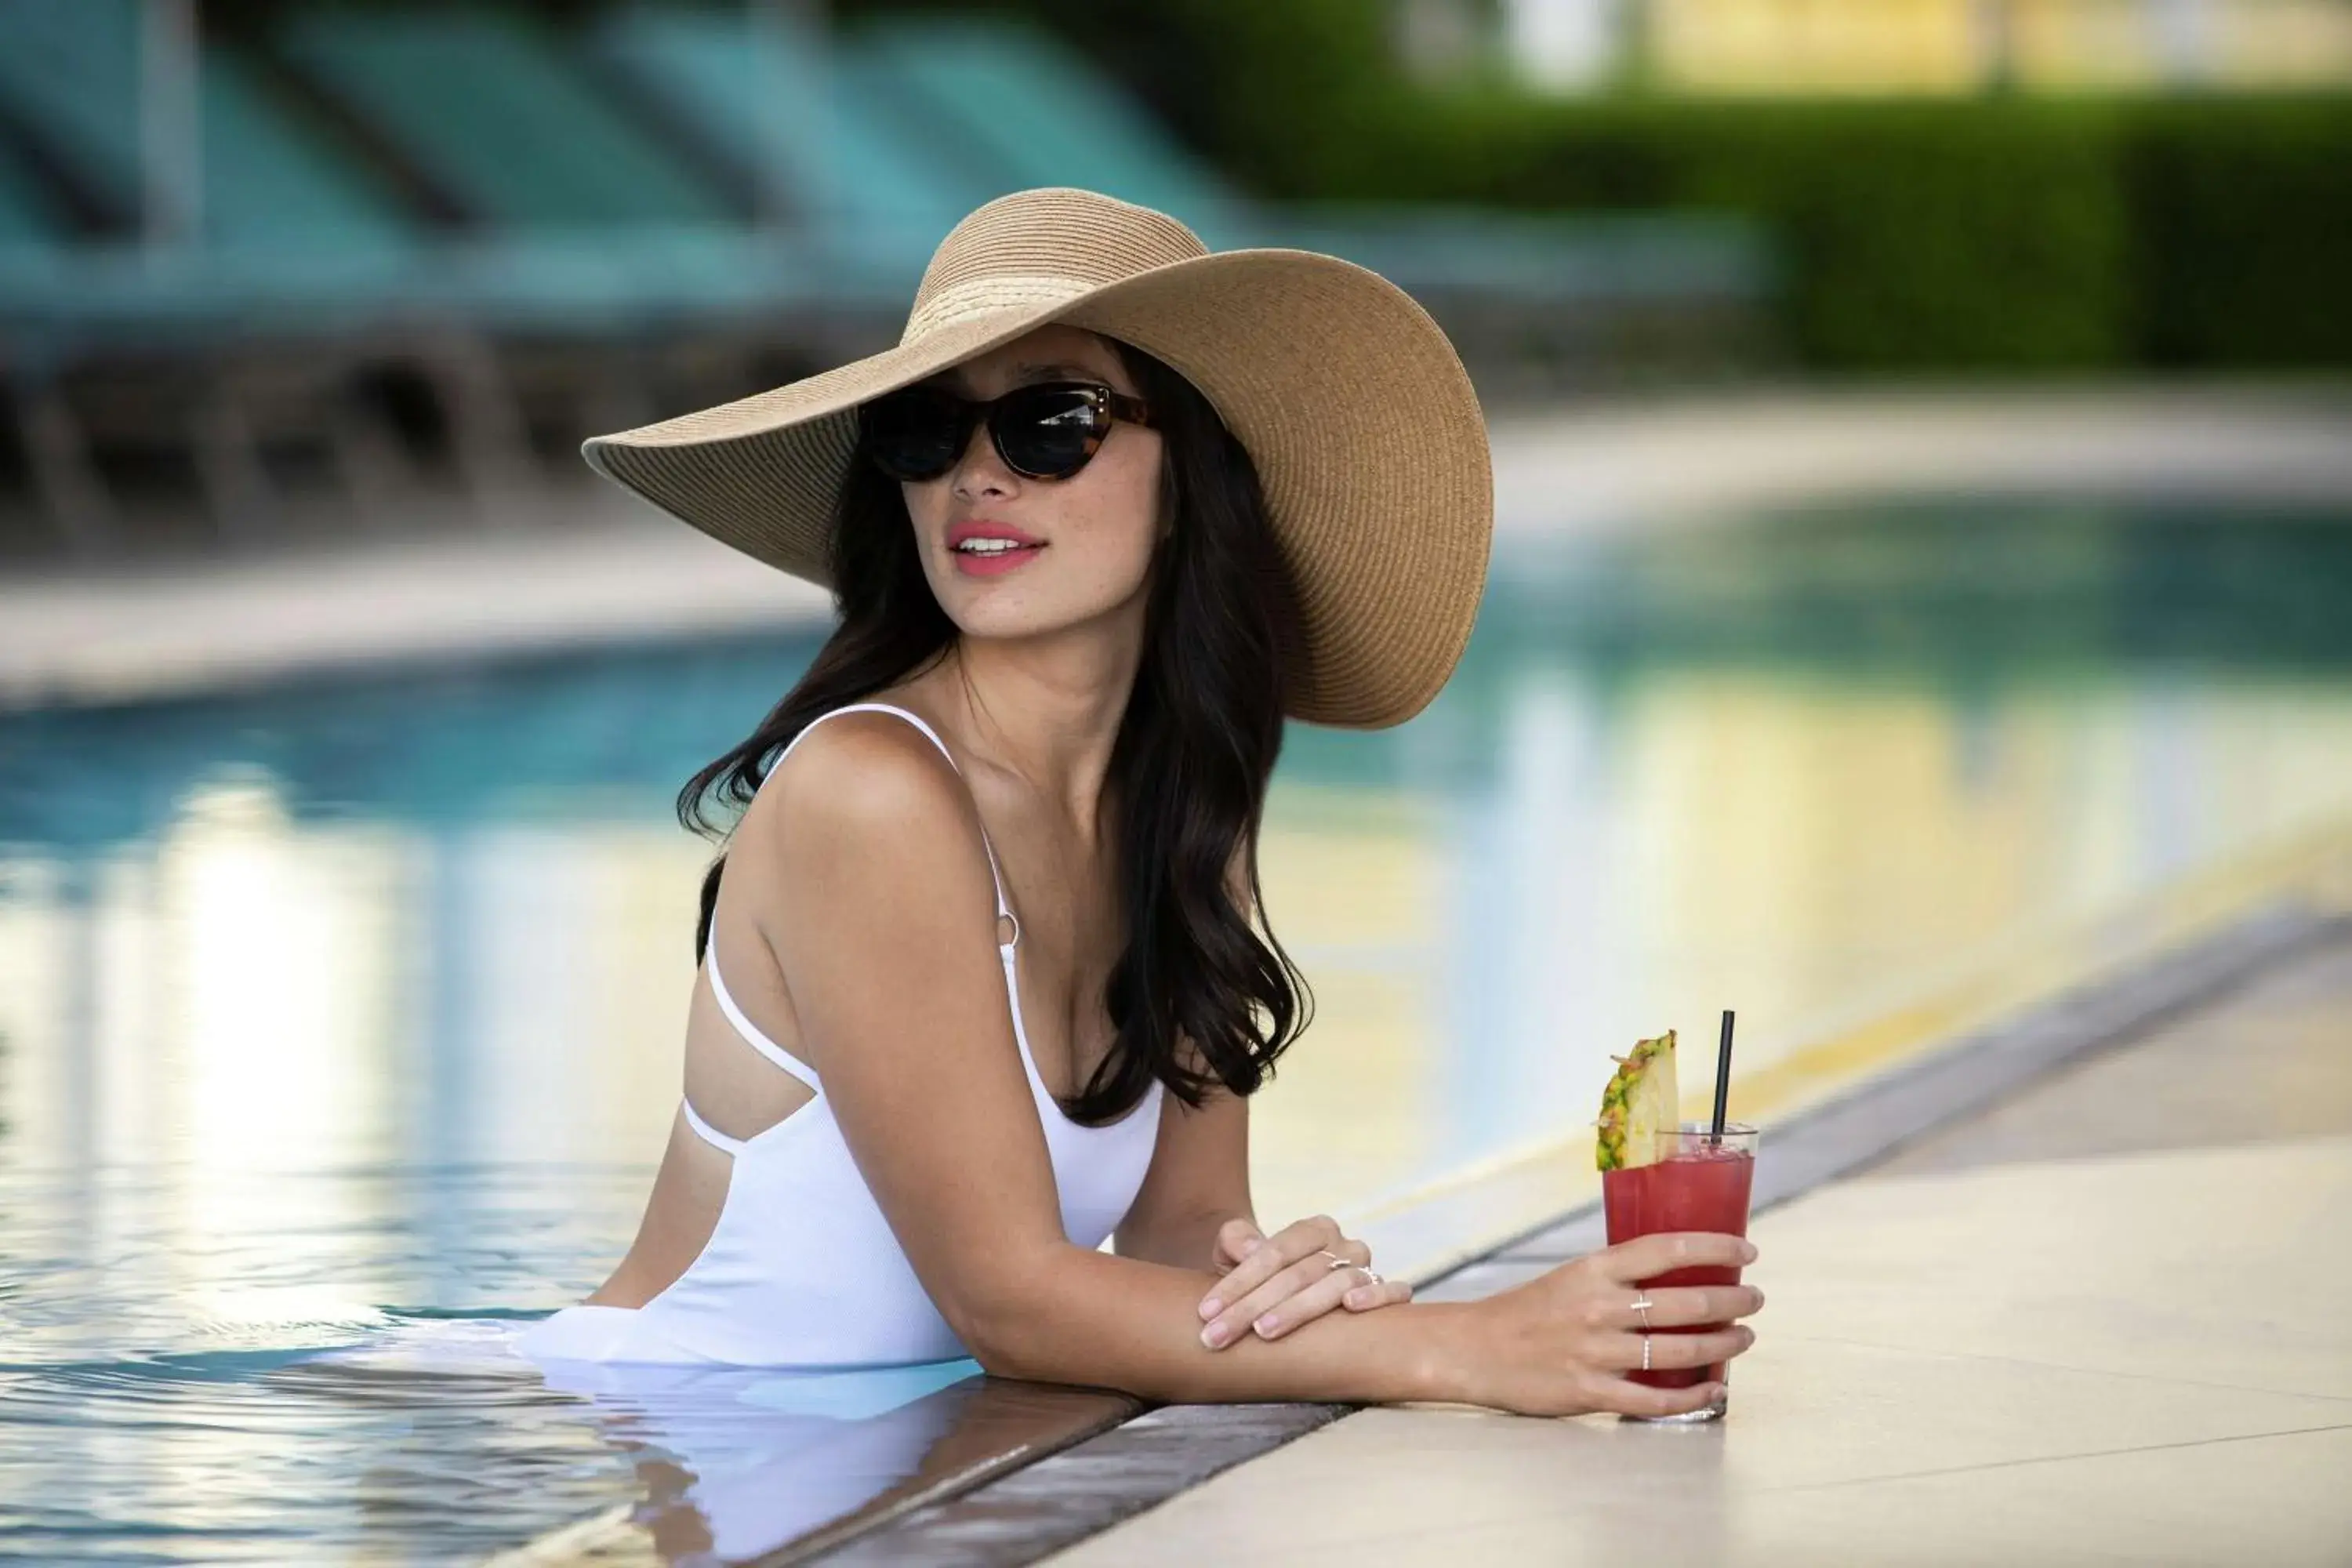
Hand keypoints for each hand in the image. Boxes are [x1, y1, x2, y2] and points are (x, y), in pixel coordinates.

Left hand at [1196, 1215, 1410, 1349]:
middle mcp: (1345, 1245)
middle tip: (1218, 1335)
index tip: (1206, 1312)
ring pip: (1335, 1284)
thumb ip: (1235, 1239)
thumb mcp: (1236, 1251)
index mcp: (1313, 1229)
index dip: (1237, 1283)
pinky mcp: (1386, 1293)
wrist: (1293, 1292)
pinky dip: (1376, 1296)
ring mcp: (1367, 1269)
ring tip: (1264, 1332)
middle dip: (1253, 1307)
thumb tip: (1251, 1250)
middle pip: (1298, 1274)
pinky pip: (1392, 1291)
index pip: (1273, 1253)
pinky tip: (1351, 1306)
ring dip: (1298, 1309)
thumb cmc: (1260, 1276)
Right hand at [1447, 1232, 1763, 1417]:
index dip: (1716, 1248)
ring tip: (1744, 1338)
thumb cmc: (1527, 1310)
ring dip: (1724, 1345)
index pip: (1667, 1249)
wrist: (1476, 1349)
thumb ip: (1619, 1277)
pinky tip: (1714, 1390)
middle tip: (1755, 1300)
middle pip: (1686, 1303)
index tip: (1747, 1252)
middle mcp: (1600, 1308)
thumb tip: (1679, 1275)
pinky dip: (1693, 1396)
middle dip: (1734, 1302)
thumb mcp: (1572, 1276)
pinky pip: (1655, 1399)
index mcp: (1594, 1270)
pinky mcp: (1591, 1392)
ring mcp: (1596, 1352)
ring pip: (1681, 1351)